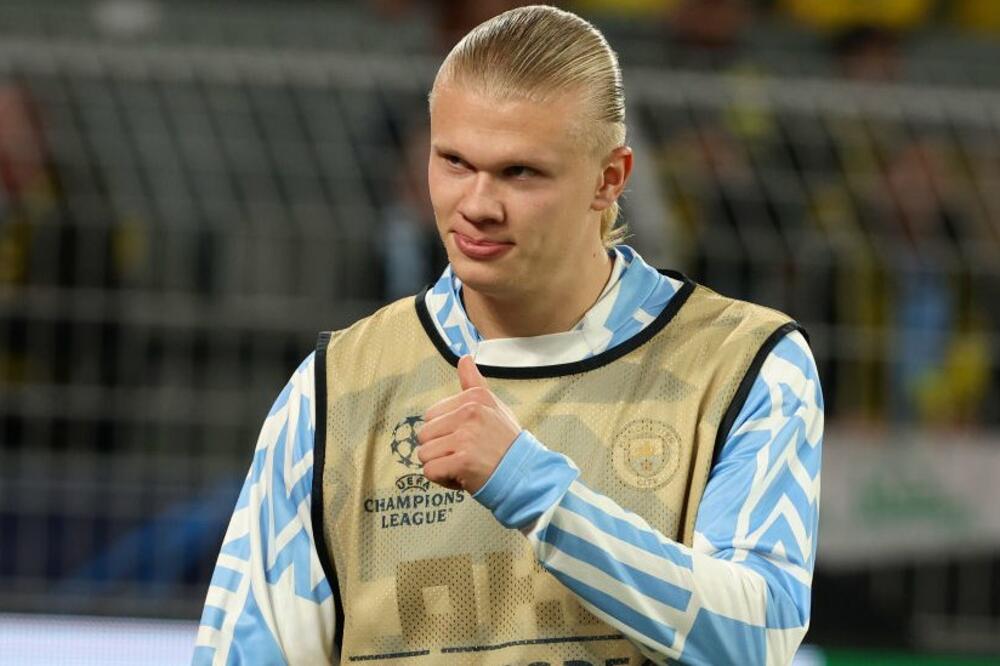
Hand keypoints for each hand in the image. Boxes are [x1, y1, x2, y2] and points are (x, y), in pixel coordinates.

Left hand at [417, 355, 521, 492]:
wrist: (526, 474)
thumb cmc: (506, 443)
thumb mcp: (494, 406)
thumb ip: (474, 383)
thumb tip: (464, 357)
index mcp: (475, 397)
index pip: (431, 415)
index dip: (444, 432)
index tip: (466, 440)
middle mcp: (470, 413)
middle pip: (424, 434)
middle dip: (439, 449)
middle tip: (464, 455)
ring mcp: (466, 437)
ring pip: (424, 453)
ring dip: (440, 466)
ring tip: (463, 466)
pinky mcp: (462, 461)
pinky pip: (430, 471)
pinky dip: (442, 479)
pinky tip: (461, 477)